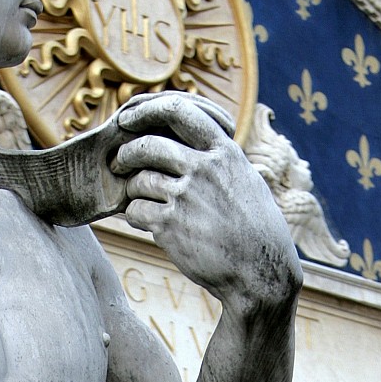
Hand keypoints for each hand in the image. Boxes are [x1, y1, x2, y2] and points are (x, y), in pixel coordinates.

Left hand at [109, 94, 299, 309]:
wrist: (260, 272)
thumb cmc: (256, 229)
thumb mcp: (247, 181)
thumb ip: (220, 160)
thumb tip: (195, 145)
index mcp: (224, 152)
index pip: (178, 109)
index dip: (146, 110)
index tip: (129, 117)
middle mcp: (204, 169)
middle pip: (148, 145)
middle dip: (128, 153)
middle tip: (120, 162)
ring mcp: (186, 197)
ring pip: (139, 181)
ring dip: (133, 190)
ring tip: (141, 200)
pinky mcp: (170, 226)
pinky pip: (136, 211)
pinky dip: (135, 216)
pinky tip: (147, 224)